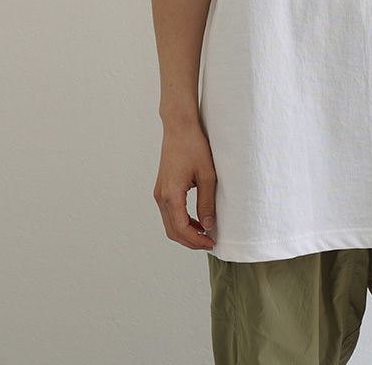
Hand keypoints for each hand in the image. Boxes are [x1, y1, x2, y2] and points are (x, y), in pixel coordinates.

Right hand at [153, 120, 217, 249]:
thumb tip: (208, 225)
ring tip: (205, 234)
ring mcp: (159, 192)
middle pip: (172, 231)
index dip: (196, 240)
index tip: (211, 242)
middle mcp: (161, 196)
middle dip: (191, 241)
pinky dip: (182, 222)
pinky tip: (197, 221)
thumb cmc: (194, 146)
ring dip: (186, 233)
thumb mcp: (207, 174)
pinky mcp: (162, 188)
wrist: (179, 128)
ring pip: (170, 223)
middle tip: (210, 242)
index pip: (181, 229)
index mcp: (171, 194)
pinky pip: (169, 213)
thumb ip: (207, 201)